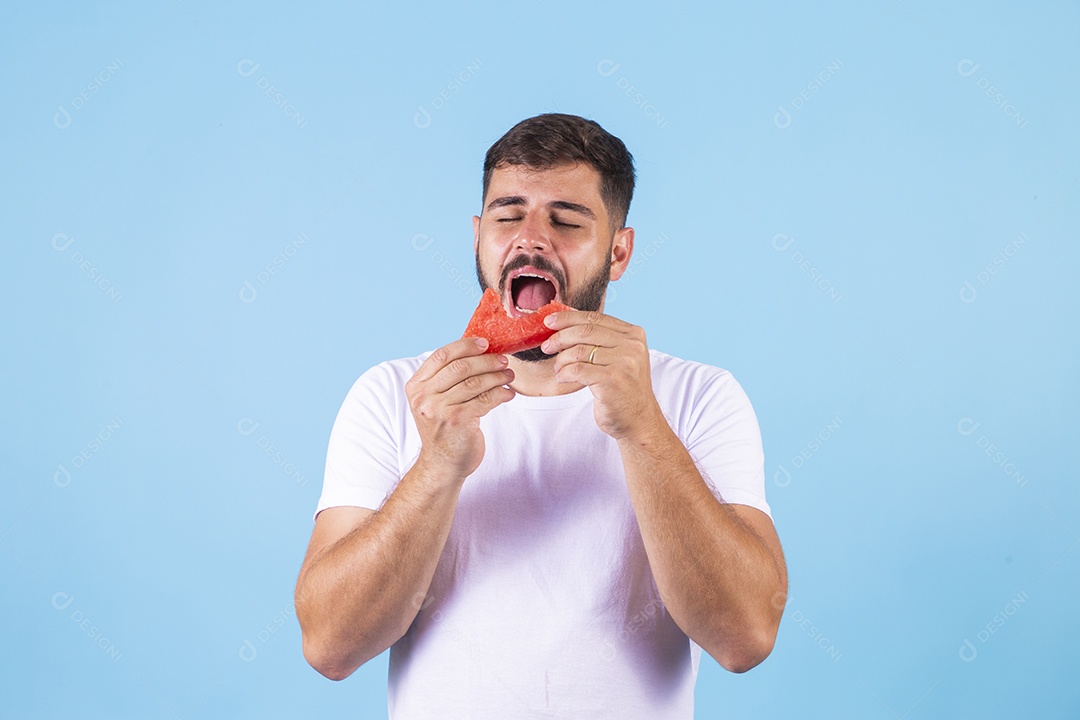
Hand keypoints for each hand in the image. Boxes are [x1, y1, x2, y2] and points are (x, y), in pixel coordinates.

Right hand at [405, 337, 515, 479]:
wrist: (442, 465)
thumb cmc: (445, 428)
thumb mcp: (436, 401)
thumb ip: (447, 378)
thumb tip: (479, 349)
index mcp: (416, 386)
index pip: (441, 355)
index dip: (465, 346)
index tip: (485, 343)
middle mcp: (424, 397)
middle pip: (460, 367)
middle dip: (486, 360)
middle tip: (503, 361)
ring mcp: (439, 409)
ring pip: (475, 382)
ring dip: (497, 376)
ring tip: (509, 376)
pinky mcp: (457, 421)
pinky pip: (485, 399)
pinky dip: (500, 394)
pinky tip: (508, 394)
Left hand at [540, 310, 664, 440]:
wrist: (639, 420)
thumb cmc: (623, 388)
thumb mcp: (619, 357)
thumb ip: (601, 340)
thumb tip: (564, 324)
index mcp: (633, 334)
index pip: (595, 318)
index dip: (568, 318)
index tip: (549, 321)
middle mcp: (631, 345)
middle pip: (584, 332)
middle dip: (560, 338)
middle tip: (547, 346)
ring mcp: (623, 362)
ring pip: (578, 352)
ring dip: (561, 361)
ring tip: (558, 369)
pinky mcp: (612, 380)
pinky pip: (577, 370)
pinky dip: (564, 373)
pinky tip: (562, 378)